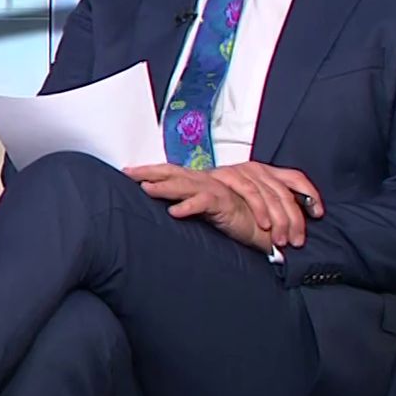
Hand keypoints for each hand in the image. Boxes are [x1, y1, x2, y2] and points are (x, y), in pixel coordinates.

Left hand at [124, 163, 273, 252]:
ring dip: (164, 187)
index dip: (150, 170)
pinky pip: (204, 204)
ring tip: (144, 188)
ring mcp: (216, 192)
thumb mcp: (210, 210)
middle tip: (127, 172)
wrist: (268, 225)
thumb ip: (192, 204)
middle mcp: (206, 183)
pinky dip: (188, 207)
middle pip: (173, 173)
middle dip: (149, 172)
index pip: (172, 173)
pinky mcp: (225, 205)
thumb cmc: (241, 216)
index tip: (128, 171)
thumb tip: (170, 208)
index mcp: (201, 182)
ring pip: (185, 186)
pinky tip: (173, 212)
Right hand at [204, 163, 323, 249]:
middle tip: (295, 242)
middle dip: (294, 220)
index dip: (310, 195)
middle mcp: (255, 168)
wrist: (186, 193)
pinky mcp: (223, 178)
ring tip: (278, 240)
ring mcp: (239, 172)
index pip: (296, 178)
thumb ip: (274, 211)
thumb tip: (297, 230)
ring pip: (268, 195)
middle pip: (284, 193)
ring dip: (277, 221)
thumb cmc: (223, 205)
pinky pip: (249, 192)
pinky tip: (263, 225)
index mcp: (265, 172)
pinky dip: (258, 210)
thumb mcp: (254, 206)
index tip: (318, 214)